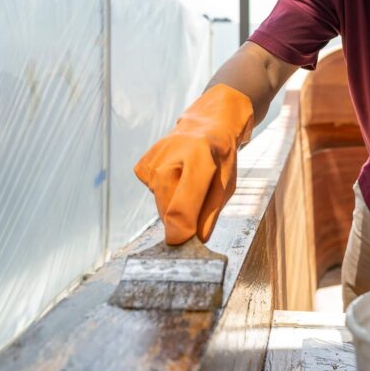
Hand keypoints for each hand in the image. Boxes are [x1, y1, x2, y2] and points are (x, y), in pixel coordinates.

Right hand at [133, 84, 253, 243]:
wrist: (208, 126)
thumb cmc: (221, 158)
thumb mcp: (227, 186)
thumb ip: (210, 214)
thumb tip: (194, 239)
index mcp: (199, 158)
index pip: (181, 208)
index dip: (182, 233)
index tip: (185, 244)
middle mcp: (172, 155)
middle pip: (167, 209)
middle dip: (180, 221)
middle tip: (196, 210)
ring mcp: (153, 158)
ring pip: (158, 203)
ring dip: (172, 206)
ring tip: (188, 186)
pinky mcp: (142, 164)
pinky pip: (151, 193)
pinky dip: (163, 194)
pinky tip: (175, 178)